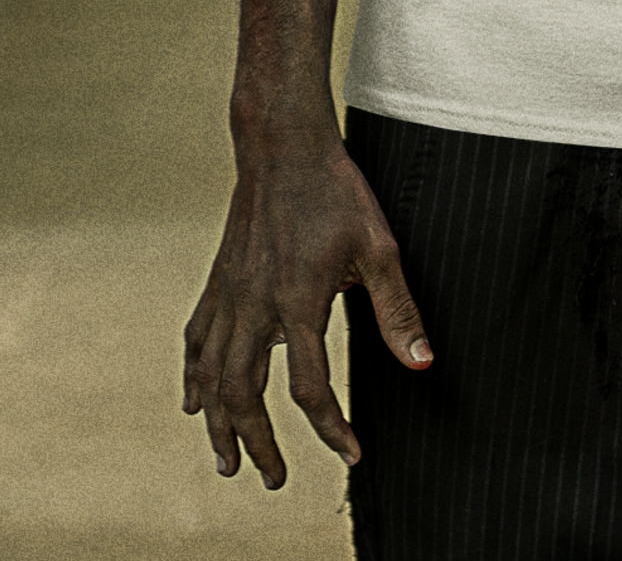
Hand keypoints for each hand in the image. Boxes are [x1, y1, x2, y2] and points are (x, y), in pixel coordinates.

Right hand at [183, 134, 432, 487]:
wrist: (283, 146)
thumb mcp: (379, 247)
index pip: (309, 387)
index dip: (330, 428)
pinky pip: (196, 340)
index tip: (352, 453)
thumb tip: (423, 364)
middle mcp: (256, 304)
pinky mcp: (218, 280)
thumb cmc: (337, 192)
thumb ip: (397, 310)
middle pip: (245, 395)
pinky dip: (193, 377)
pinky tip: (195, 402)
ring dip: (219, 425)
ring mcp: (230, 293)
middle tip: (274, 479)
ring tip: (228, 462)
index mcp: (299, 300)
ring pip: (212, 376)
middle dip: (258, 444)